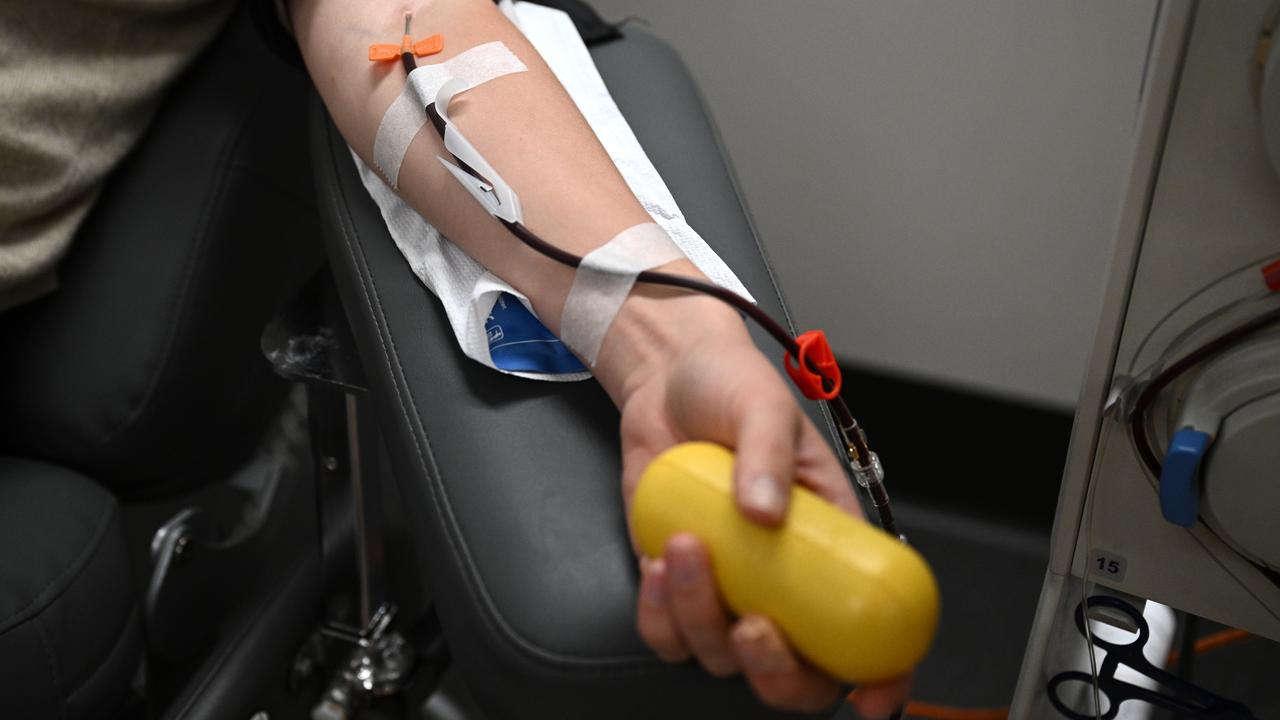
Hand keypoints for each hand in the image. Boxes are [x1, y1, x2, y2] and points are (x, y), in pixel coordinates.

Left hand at [609, 307, 911, 716]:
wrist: (665, 379)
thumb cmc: (731, 387)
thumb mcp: (764, 406)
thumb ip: (768, 455)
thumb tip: (765, 512)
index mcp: (830, 541)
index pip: (872, 625)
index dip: (883, 673)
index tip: (872, 695)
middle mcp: (782, 576)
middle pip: (796, 671)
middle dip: (775, 670)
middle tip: (753, 624)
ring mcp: (729, 585)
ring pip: (721, 654)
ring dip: (700, 615)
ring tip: (684, 545)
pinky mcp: (677, 582)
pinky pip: (668, 632)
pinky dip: (659, 611)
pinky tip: (657, 559)